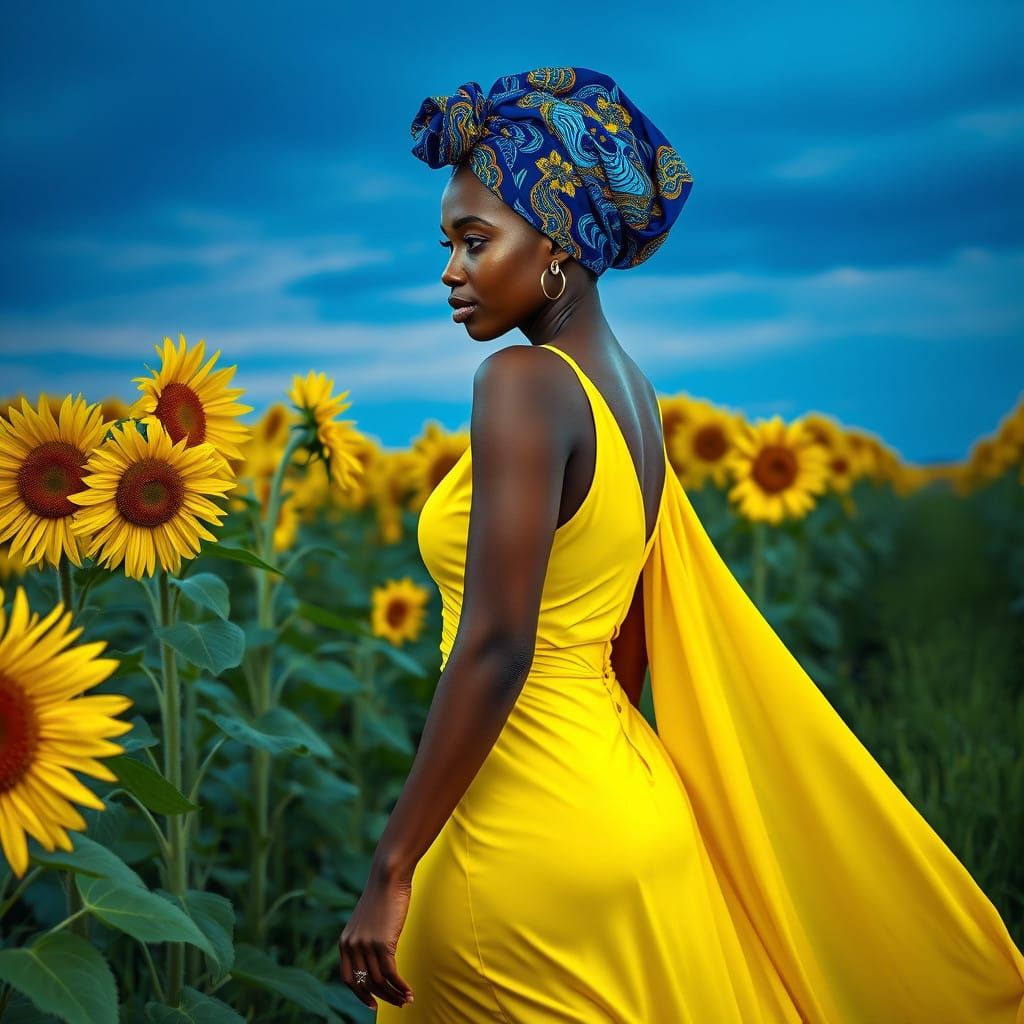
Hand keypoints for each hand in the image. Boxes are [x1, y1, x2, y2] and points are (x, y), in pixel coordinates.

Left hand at [338, 866, 415, 1010]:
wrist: (388, 877)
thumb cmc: (382, 896)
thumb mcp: (367, 922)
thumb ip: (365, 941)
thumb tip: (374, 963)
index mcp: (344, 942)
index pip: (348, 979)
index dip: (360, 995)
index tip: (372, 1005)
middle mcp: (352, 946)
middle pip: (365, 983)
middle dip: (382, 997)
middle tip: (397, 1003)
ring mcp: (366, 945)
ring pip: (379, 981)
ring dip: (394, 994)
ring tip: (407, 999)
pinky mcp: (383, 943)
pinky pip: (391, 974)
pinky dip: (401, 986)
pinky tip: (410, 991)